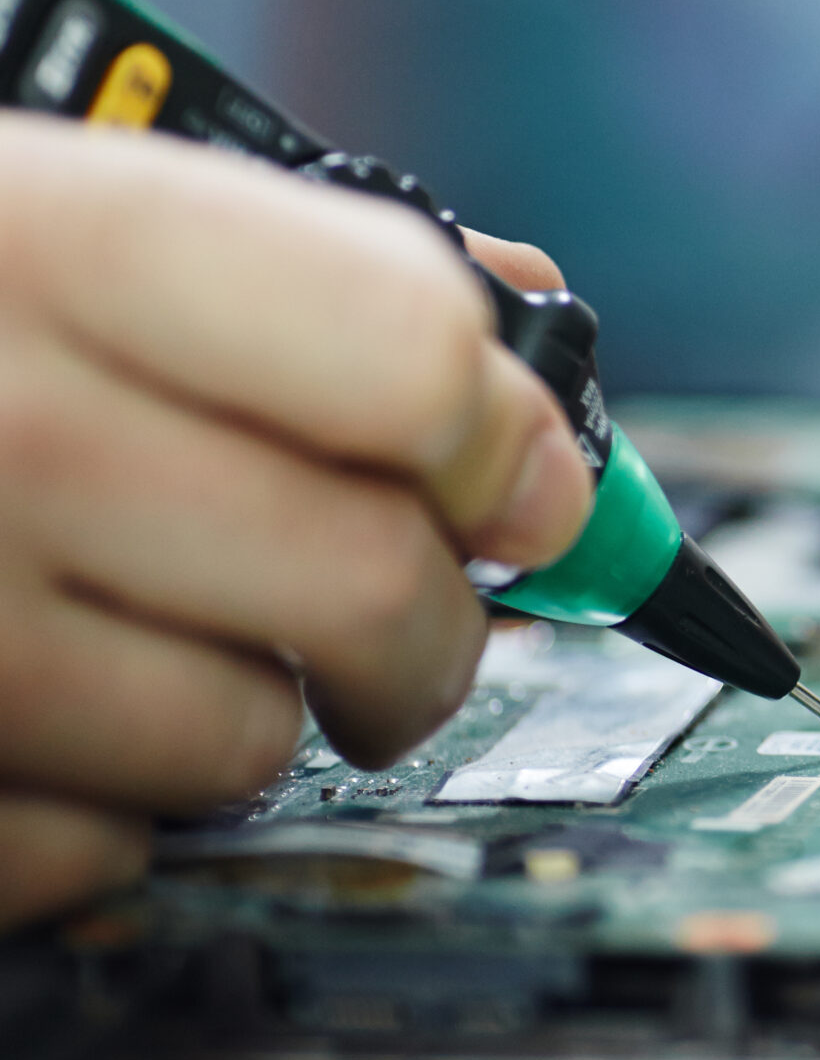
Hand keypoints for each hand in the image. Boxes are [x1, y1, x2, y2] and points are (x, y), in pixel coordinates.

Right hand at [0, 119, 591, 924]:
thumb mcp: (32, 203)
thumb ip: (278, 259)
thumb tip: (529, 327)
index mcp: (43, 234)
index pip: (414, 359)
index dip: (508, 431)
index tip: (530, 476)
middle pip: (372, 580)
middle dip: (423, 616)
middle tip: (396, 610)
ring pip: (247, 741)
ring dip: (249, 711)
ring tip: (152, 636)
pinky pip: (93, 856)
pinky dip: (100, 811)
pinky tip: (33, 714)